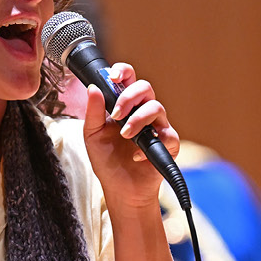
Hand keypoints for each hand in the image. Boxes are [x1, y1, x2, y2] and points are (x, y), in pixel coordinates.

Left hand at [81, 63, 178, 206]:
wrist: (120, 189)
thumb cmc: (107, 161)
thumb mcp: (92, 135)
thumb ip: (93, 112)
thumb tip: (92, 88)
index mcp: (125, 105)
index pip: (129, 79)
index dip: (123, 71)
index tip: (113, 77)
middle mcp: (142, 112)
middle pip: (145, 87)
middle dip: (129, 97)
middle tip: (116, 114)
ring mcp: (157, 127)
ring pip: (157, 107)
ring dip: (138, 119)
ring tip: (125, 135)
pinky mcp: (168, 145)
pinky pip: (167, 136)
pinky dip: (150, 146)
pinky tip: (137, 155)